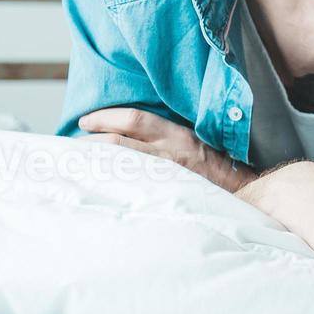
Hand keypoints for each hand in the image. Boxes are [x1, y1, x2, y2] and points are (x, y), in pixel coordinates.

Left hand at [80, 107, 257, 192]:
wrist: (243, 193)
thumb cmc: (217, 167)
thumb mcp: (194, 141)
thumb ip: (167, 137)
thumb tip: (130, 134)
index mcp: (177, 134)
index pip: (134, 119)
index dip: (105, 118)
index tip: (85, 121)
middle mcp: (170, 153)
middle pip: (119, 143)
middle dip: (90, 143)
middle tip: (70, 147)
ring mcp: (166, 177)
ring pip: (121, 167)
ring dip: (94, 165)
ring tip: (75, 167)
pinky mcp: (166, 196)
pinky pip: (132, 190)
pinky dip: (111, 188)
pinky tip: (96, 190)